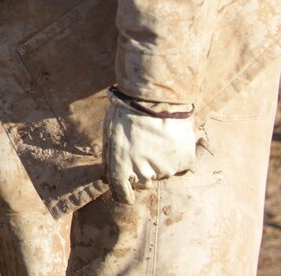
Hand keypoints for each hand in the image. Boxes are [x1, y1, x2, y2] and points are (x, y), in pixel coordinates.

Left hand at [102, 88, 197, 204]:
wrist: (155, 99)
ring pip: (162, 173)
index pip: (122, 193)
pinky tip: (173, 140)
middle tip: (143, 150)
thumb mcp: (110, 135)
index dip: (124, 194)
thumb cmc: (126, 113)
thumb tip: (109, 176)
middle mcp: (143, 174)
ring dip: (159, 162)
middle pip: (143, 182)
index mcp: (121, 168)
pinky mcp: (184, 162)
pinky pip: (181, 166)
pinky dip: (178, 156)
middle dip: (141, 172)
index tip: (127, 195)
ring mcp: (166, 170)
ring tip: (157, 138)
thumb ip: (111, 159)